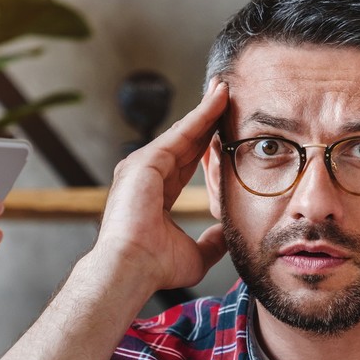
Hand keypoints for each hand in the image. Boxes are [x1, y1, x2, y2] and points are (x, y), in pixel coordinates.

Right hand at [90, 79, 229, 291]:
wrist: (132, 269)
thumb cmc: (155, 267)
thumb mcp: (196, 254)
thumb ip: (212, 241)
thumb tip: (227, 234)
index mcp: (155, 196)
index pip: (187, 162)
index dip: (207, 144)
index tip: (225, 128)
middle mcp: (146, 176)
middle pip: (184, 140)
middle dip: (206, 117)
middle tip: (225, 94)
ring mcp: (141, 167)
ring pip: (183, 132)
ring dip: (205, 110)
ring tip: (225, 89)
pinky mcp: (144, 162)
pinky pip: (179, 133)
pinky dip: (200, 116)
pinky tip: (217, 101)